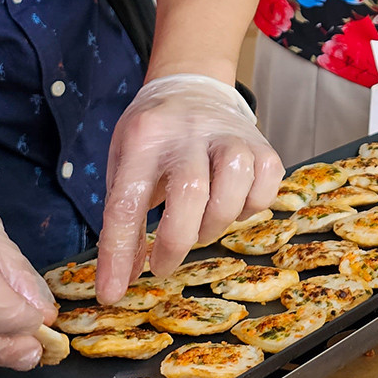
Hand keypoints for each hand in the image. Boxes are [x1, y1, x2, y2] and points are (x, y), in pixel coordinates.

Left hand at [98, 73, 282, 296]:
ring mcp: (229, 134)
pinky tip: (232, 203)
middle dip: (175, 242)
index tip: (112, 293)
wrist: (192, 84)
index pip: (126, 202)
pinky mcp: (261, 142)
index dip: (118, 254)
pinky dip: (251, 206)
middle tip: (163, 262)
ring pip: (234, 187)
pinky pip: (266, 185)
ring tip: (200, 224)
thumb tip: (121, 281)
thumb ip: (122, 218)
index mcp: (143, 139)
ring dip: (214, 223)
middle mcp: (188, 133)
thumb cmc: (152, 136)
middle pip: (190, 194)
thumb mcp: (123, 164)